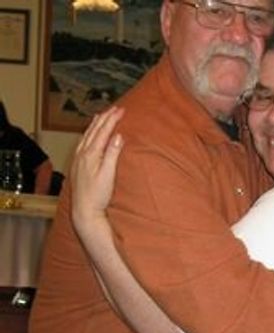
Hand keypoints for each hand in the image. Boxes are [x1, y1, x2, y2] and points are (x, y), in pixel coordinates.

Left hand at [70, 106, 124, 229]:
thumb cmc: (98, 195)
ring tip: (102, 115)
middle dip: (105, 118)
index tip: (121, 110)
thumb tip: (118, 136)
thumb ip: (112, 154)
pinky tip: (89, 135)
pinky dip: (88, 134)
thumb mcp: (108, 174)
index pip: (103, 132)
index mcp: (91, 154)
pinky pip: (82, 143)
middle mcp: (83, 153)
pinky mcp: (77, 165)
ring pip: (87, 135)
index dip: (112, 120)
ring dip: (96, 124)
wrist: (84, 209)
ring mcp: (78, 159)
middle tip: (115, 108)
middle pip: (94, 130)